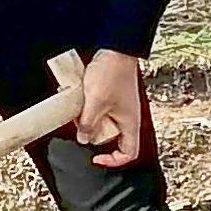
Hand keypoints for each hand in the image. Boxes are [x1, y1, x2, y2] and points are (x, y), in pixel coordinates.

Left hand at [71, 49, 154, 168]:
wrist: (115, 50)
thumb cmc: (113, 72)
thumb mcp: (95, 102)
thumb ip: (88, 123)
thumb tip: (83, 138)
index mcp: (130, 123)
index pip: (128, 153)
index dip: (113, 160)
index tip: (96, 158)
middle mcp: (127, 117)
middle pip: (112, 138)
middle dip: (95, 135)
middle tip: (83, 127)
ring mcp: (120, 107)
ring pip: (103, 123)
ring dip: (90, 120)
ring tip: (80, 111)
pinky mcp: (112, 97)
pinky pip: (99, 110)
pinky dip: (89, 109)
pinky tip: (81, 100)